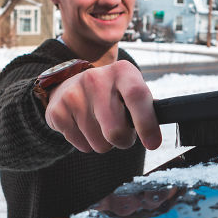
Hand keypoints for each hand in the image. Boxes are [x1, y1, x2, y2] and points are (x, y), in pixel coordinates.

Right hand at [44, 60, 161, 152]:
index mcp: (122, 72)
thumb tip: (160, 131)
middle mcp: (96, 79)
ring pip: (98, 144)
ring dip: (103, 142)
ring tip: (99, 124)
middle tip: (120, 131)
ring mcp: (74, 94)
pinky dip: (85, 142)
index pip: (137, 97)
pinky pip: (81, 145)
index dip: (147, 123)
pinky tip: (82, 124)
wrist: (68, 84)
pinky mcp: (57, 110)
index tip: (153, 144)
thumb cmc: (111, 93)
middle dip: (123, 141)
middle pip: (116, 131)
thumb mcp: (129, 89)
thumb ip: (145, 107)